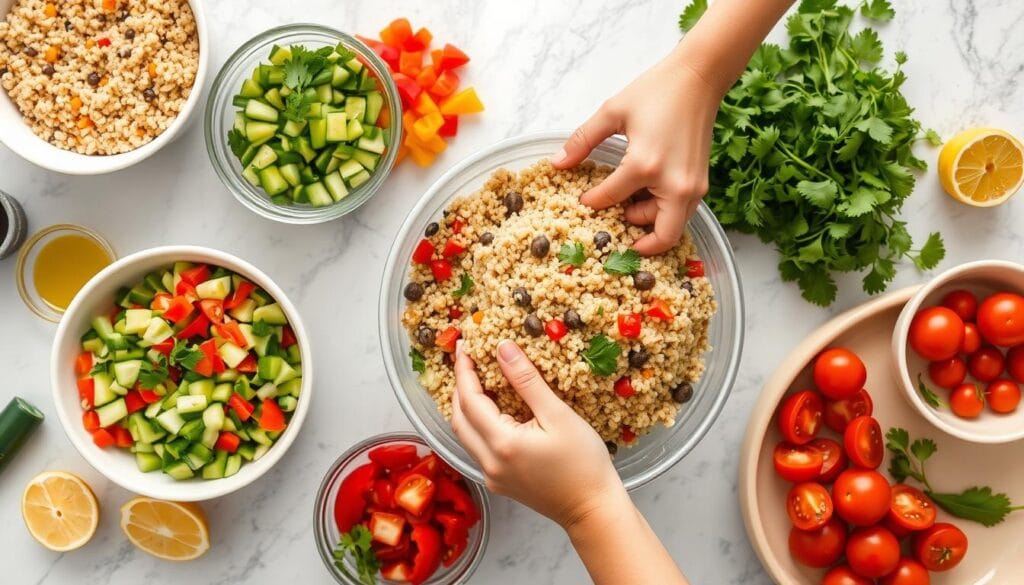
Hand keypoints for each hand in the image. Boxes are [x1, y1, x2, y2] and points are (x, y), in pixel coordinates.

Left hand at [451, 340, 625, 528]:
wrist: (593, 510)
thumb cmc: (584, 463)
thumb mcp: (558, 416)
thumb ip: (527, 381)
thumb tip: (503, 349)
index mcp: (502, 443)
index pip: (469, 399)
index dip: (464, 370)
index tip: (464, 345)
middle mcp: (489, 462)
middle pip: (459, 418)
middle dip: (459, 386)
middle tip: (468, 359)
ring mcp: (492, 476)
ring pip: (465, 434)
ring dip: (465, 406)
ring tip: (475, 379)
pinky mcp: (499, 483)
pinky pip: (477, 447)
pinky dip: (476, 424)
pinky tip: (490, 411)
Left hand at [552, 48, 722, 254]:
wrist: (699, 78)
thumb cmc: (658, 90)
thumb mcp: (613, 112)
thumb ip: (583, 141)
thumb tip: (557, 163)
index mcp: (645, 165)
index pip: (610, 198)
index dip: (592, 201)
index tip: (584, 199)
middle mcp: (674, 184)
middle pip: (658, 236)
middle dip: (636, 237)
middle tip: (615, 225)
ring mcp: (692, 187)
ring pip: (672, 228)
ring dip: (650, 224)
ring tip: (629, 205)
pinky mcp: (701, 183)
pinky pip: (682, 213)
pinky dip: (664, 213)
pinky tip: (646, 196)